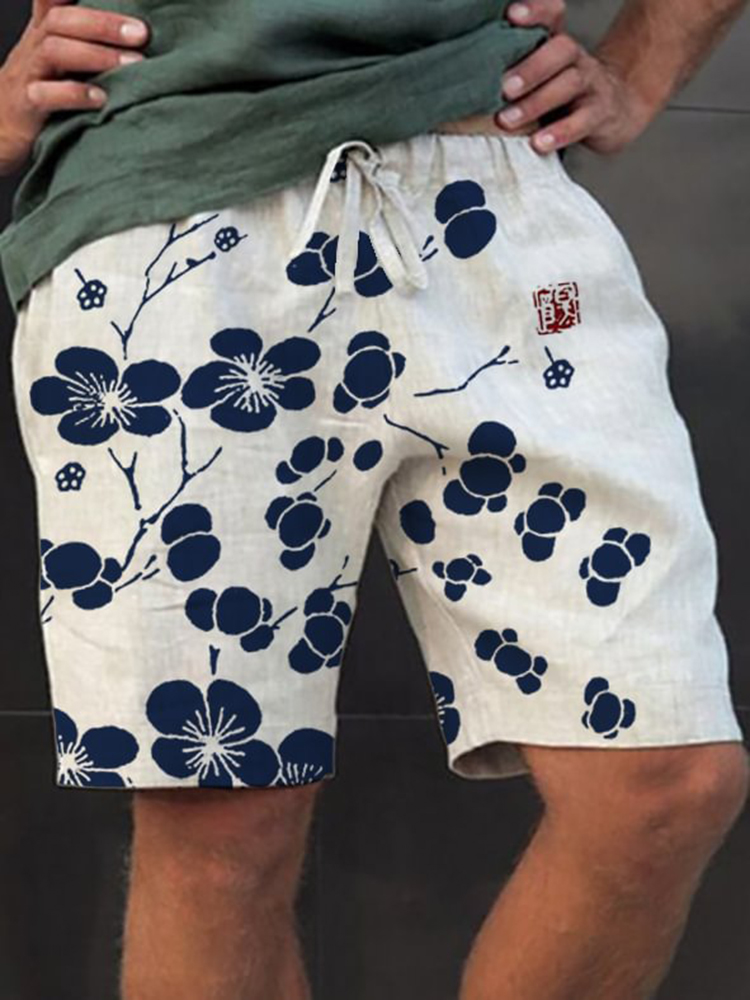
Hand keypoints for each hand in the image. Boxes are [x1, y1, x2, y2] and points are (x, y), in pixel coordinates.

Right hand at [0, 0, 149, 175]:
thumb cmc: (38, 93)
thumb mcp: (56, 59)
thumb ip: (80, 40)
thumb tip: (129, 31)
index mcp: (43, 33)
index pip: (53, 0)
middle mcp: (34, 47)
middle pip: (61, 20)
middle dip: (104, 24)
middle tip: (142, 34)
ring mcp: (27, 75)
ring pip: (54, 51)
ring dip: (96, 55)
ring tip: (133, 64)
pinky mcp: (25, 106)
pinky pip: (44, 94)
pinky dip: (74, 94)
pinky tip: (102, 98)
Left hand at [497, 0, 655, 154]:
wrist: (616, 111)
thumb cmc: (564, 94)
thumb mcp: (543, 75)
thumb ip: (515, 69)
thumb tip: (470, 76)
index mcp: (558, 45)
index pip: (553, 16)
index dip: (536, 11)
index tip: (511, 15)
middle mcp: (577, 59)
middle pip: (561, 50)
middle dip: (530, 68)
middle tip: (503, 88)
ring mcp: (592, 85)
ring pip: (569, 84)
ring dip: (535, 103)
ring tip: (506, 121)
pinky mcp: (600, 114)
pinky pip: (583, 121)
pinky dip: (560, 132)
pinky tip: (538, 143)